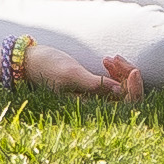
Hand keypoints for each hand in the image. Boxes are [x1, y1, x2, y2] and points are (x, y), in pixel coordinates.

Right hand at [0, 33, 140, 99]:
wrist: (28, 61)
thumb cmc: (46, 66)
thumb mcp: (69, 73)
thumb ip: (93, 84)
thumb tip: (119, 92)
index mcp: (91, 105)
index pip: (126, 105)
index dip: (134, 89)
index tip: (133, 69)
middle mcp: (96, 104)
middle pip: (128, 98)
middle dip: (129, 78)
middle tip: (118, 59)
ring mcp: (95, 97)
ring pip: (122, 89)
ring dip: (122, 72)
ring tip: (110, 58)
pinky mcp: (93, 88)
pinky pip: (115, 84)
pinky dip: (116, 72)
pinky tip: (108, 60)